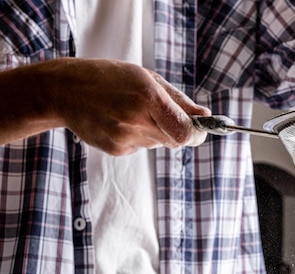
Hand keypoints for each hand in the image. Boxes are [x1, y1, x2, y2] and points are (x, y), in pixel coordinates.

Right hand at [48, 58, 209, 154]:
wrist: (64, 91)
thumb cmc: (111, 79)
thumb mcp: (147, 79)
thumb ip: (179, 100)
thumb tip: (205, 115)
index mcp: (148, 97)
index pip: (185, 132)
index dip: (197, 134)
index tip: (199, 130)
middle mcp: (136, 120)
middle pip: (176, 141)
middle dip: (179, 132)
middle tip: (166, 117)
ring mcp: (124, 138)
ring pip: (159, 144)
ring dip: (156, 132)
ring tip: (133, 112)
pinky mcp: (116, 150)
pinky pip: (141, 147)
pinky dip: (139, 136)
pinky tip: (120, 121)